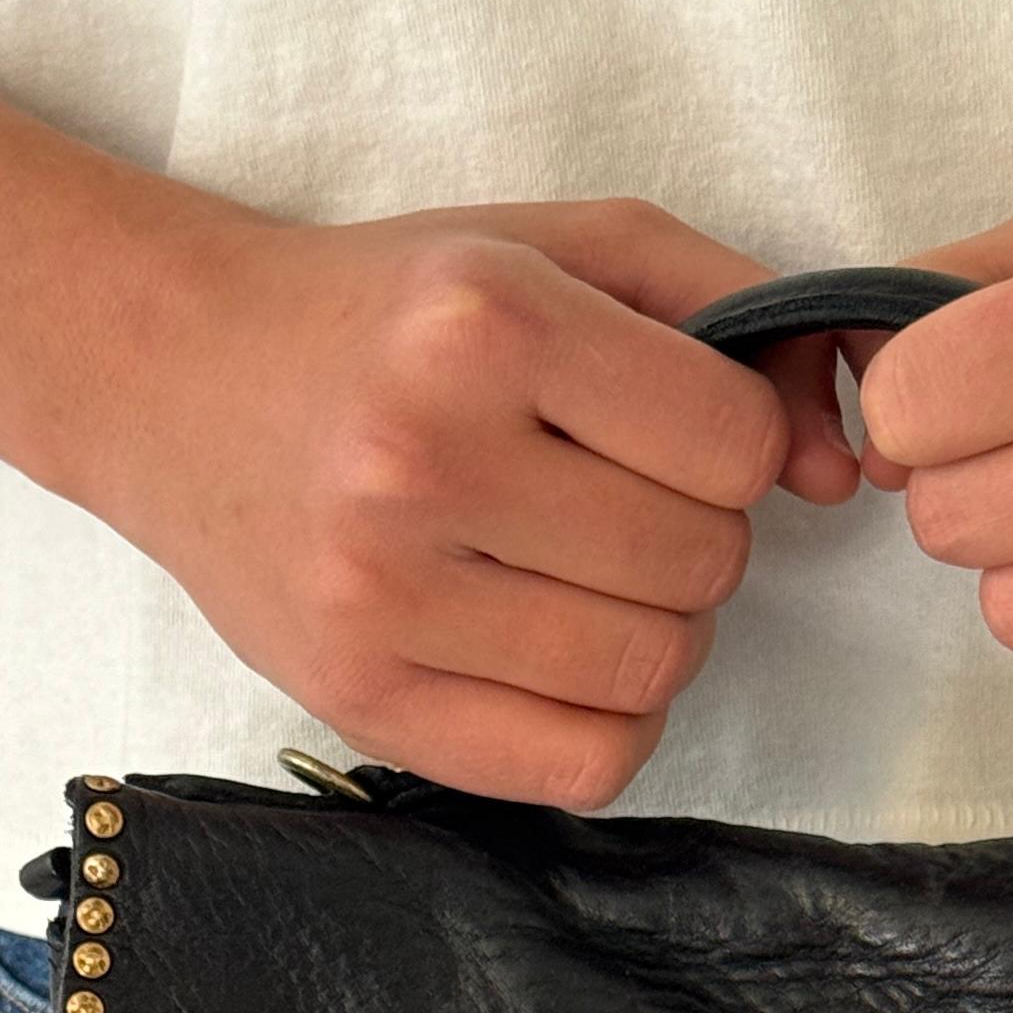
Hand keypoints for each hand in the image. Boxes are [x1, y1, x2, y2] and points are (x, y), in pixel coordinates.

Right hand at [80, 195, 864, 806]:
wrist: (169, 377)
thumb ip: (729, 314)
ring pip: (654, 671)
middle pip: (701, 565)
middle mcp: (422, 459)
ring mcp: (383, 595)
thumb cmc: (388, 313)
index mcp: (479, 323)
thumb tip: (844, 468)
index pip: (731, 444)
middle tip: (610, 503)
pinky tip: (555, 654)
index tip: (664, 427)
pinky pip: (585, 765)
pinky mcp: (364, 700)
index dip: (730, 442)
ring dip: (653, 631)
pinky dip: (605, 721)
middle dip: (691, 537)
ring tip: (576, 572)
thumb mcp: (557, 248)